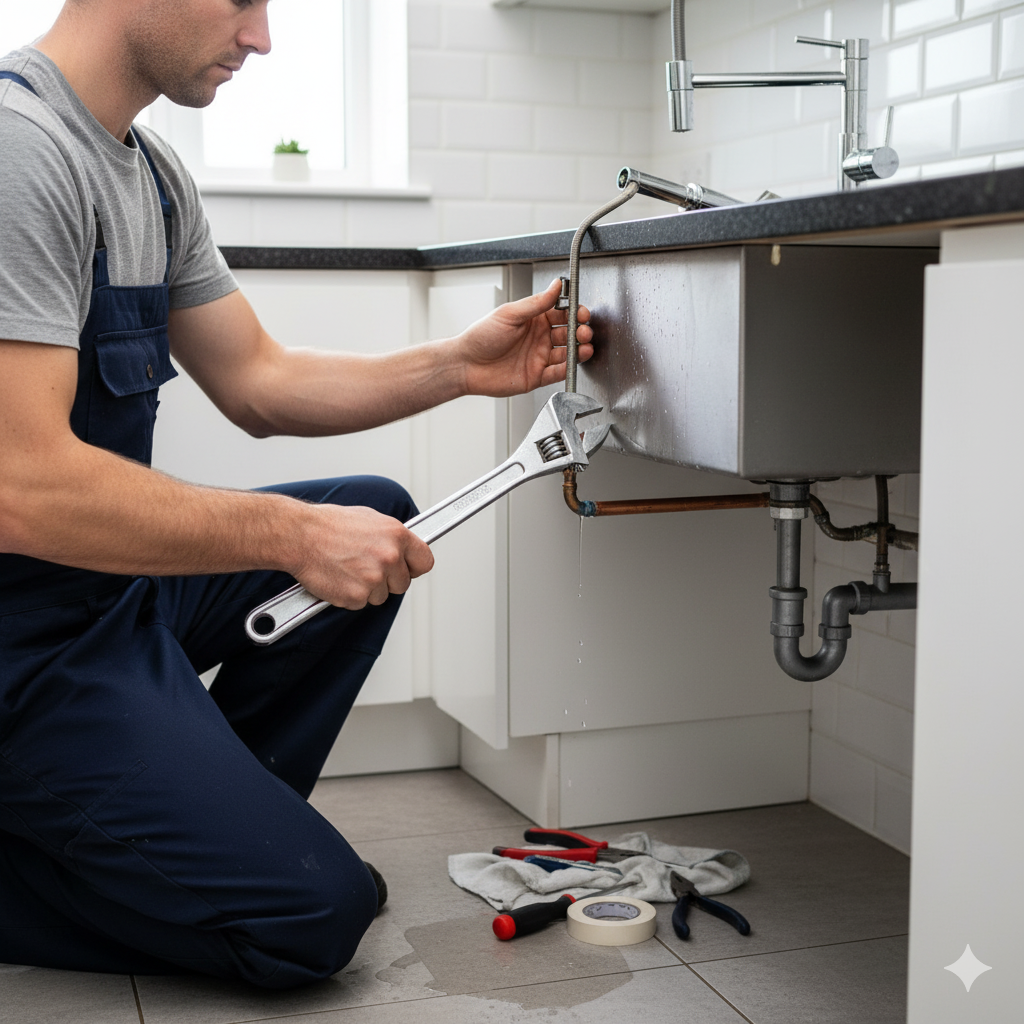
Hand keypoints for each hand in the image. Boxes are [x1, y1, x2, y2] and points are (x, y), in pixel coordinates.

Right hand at [294, 505, 433, 609]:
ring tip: (347, 568)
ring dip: (367, 588)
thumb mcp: (370, 519)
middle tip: (365, 567)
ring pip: (381, 596)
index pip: (425, 562)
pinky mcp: (357, 596)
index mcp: (397, 536)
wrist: (299, 535)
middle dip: (387, 580)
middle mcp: (390, 558)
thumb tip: (402, 547)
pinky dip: (350, 596)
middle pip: (403, 584)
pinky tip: (339, 578)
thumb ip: (391, 537)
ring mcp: (374, 579)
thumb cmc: (328, 525)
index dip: (414, 567)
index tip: (407, 568)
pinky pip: (361, 603)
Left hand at [457, 278, 593, 396]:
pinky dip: (568, 368)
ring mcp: (538, 357)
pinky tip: (573, 362)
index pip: (562, 313)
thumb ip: (536, 302)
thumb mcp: (509, 314)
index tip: (581, 313)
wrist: (466, 365)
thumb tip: (555, 286)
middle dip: (580, 331)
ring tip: (584, 346)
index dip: (574, 313)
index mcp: (533, 320)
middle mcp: (538, 338)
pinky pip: (557, 373)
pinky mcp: (536, 376)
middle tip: (583, 331)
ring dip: (578, 350)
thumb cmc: (480, 337)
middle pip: (568, 334)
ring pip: (567, 353)